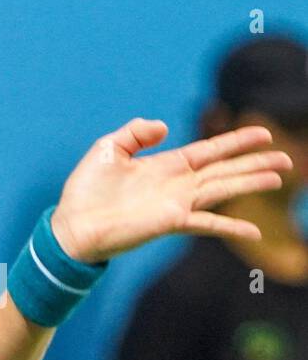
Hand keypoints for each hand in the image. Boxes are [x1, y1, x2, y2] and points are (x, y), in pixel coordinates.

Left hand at [50, 118, 292, 263]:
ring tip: (280, 177)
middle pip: (224, 169)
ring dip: (250, 182)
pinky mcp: (171, 221)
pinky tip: (253, 231)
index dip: (235, 141)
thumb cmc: (87, 190)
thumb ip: (136, 132)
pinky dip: (229, 226)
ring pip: (223, 189)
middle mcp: (178, 184)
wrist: (73, 223)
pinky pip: (207, 223)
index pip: (209, 151)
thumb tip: (165, 127)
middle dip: (255, 162)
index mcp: (166, 165)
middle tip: (288, 157)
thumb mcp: (109, 148)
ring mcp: (177, 203)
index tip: (263, 132)